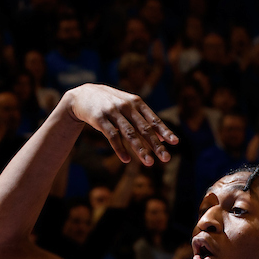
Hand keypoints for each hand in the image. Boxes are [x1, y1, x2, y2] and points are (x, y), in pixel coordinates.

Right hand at [63, 84, 177, 166]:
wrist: (83, 95)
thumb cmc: (111, 103)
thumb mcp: (129, 106)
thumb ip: (145, 119)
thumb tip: (163, 136)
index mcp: (136, 103)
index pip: (153, 119)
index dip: (164, 131)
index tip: (175, 142)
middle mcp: (126, 106)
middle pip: (144, 128)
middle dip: (156, 144)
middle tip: (166, 158)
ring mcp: (113, 112)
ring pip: (130, 133)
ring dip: (140, 149)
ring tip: (149, 163)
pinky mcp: (100, 119)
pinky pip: (112, 136)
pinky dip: (120, 149)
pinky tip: (126, 160)